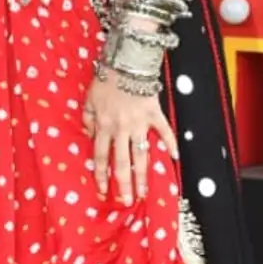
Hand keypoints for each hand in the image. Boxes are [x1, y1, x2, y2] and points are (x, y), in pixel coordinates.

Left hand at [82, 70, 179, 205]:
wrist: (126, 62)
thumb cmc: (105, 79)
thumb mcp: (89, 99)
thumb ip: (87, 119)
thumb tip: (88, 135)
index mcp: (103, 126)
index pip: (100, 157)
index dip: (101, 176)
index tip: (103, 192)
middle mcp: (121, 129)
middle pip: (121, 162)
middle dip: (123, 184)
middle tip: (126, 202)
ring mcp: (139, 123)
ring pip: (141, 155)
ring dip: (142, 176)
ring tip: (144, 193)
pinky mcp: (155, 114)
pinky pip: (164, 131)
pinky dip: (170, 143)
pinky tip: (174, 158)